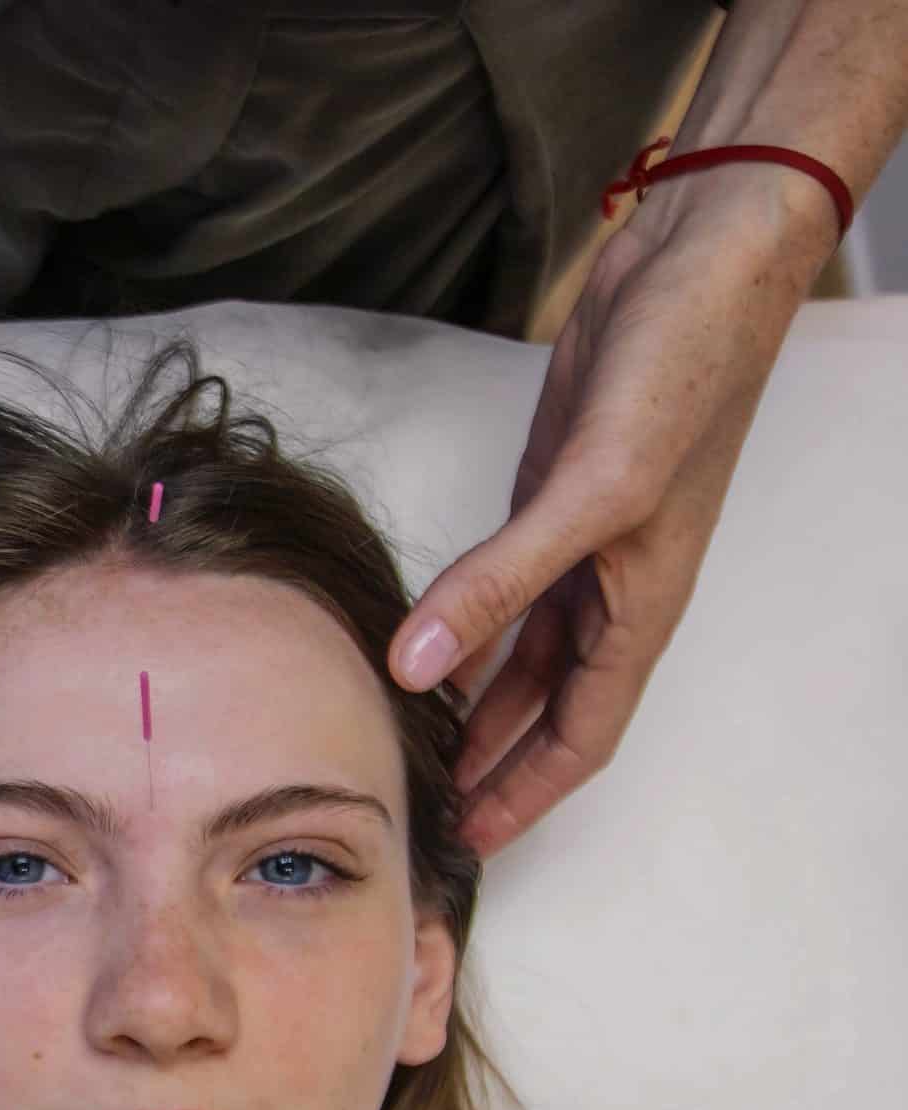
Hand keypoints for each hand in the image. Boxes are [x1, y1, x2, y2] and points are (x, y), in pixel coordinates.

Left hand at [387, 197, 823, 859]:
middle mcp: (610, 589)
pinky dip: (468, 626)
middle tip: (432, 815)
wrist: (698, 260)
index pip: (579, 736)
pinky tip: (426, 647)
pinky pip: (502, 589)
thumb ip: (500, 581)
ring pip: (524, 654)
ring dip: (478, 706)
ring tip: (421, 751)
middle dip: (496, 767)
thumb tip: (418, 668)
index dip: (526, 793)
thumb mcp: (593, 490)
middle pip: (548, 710)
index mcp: (639, 607)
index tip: (472, 841)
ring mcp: (577, 544)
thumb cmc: (683, 373)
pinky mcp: (547, 495)